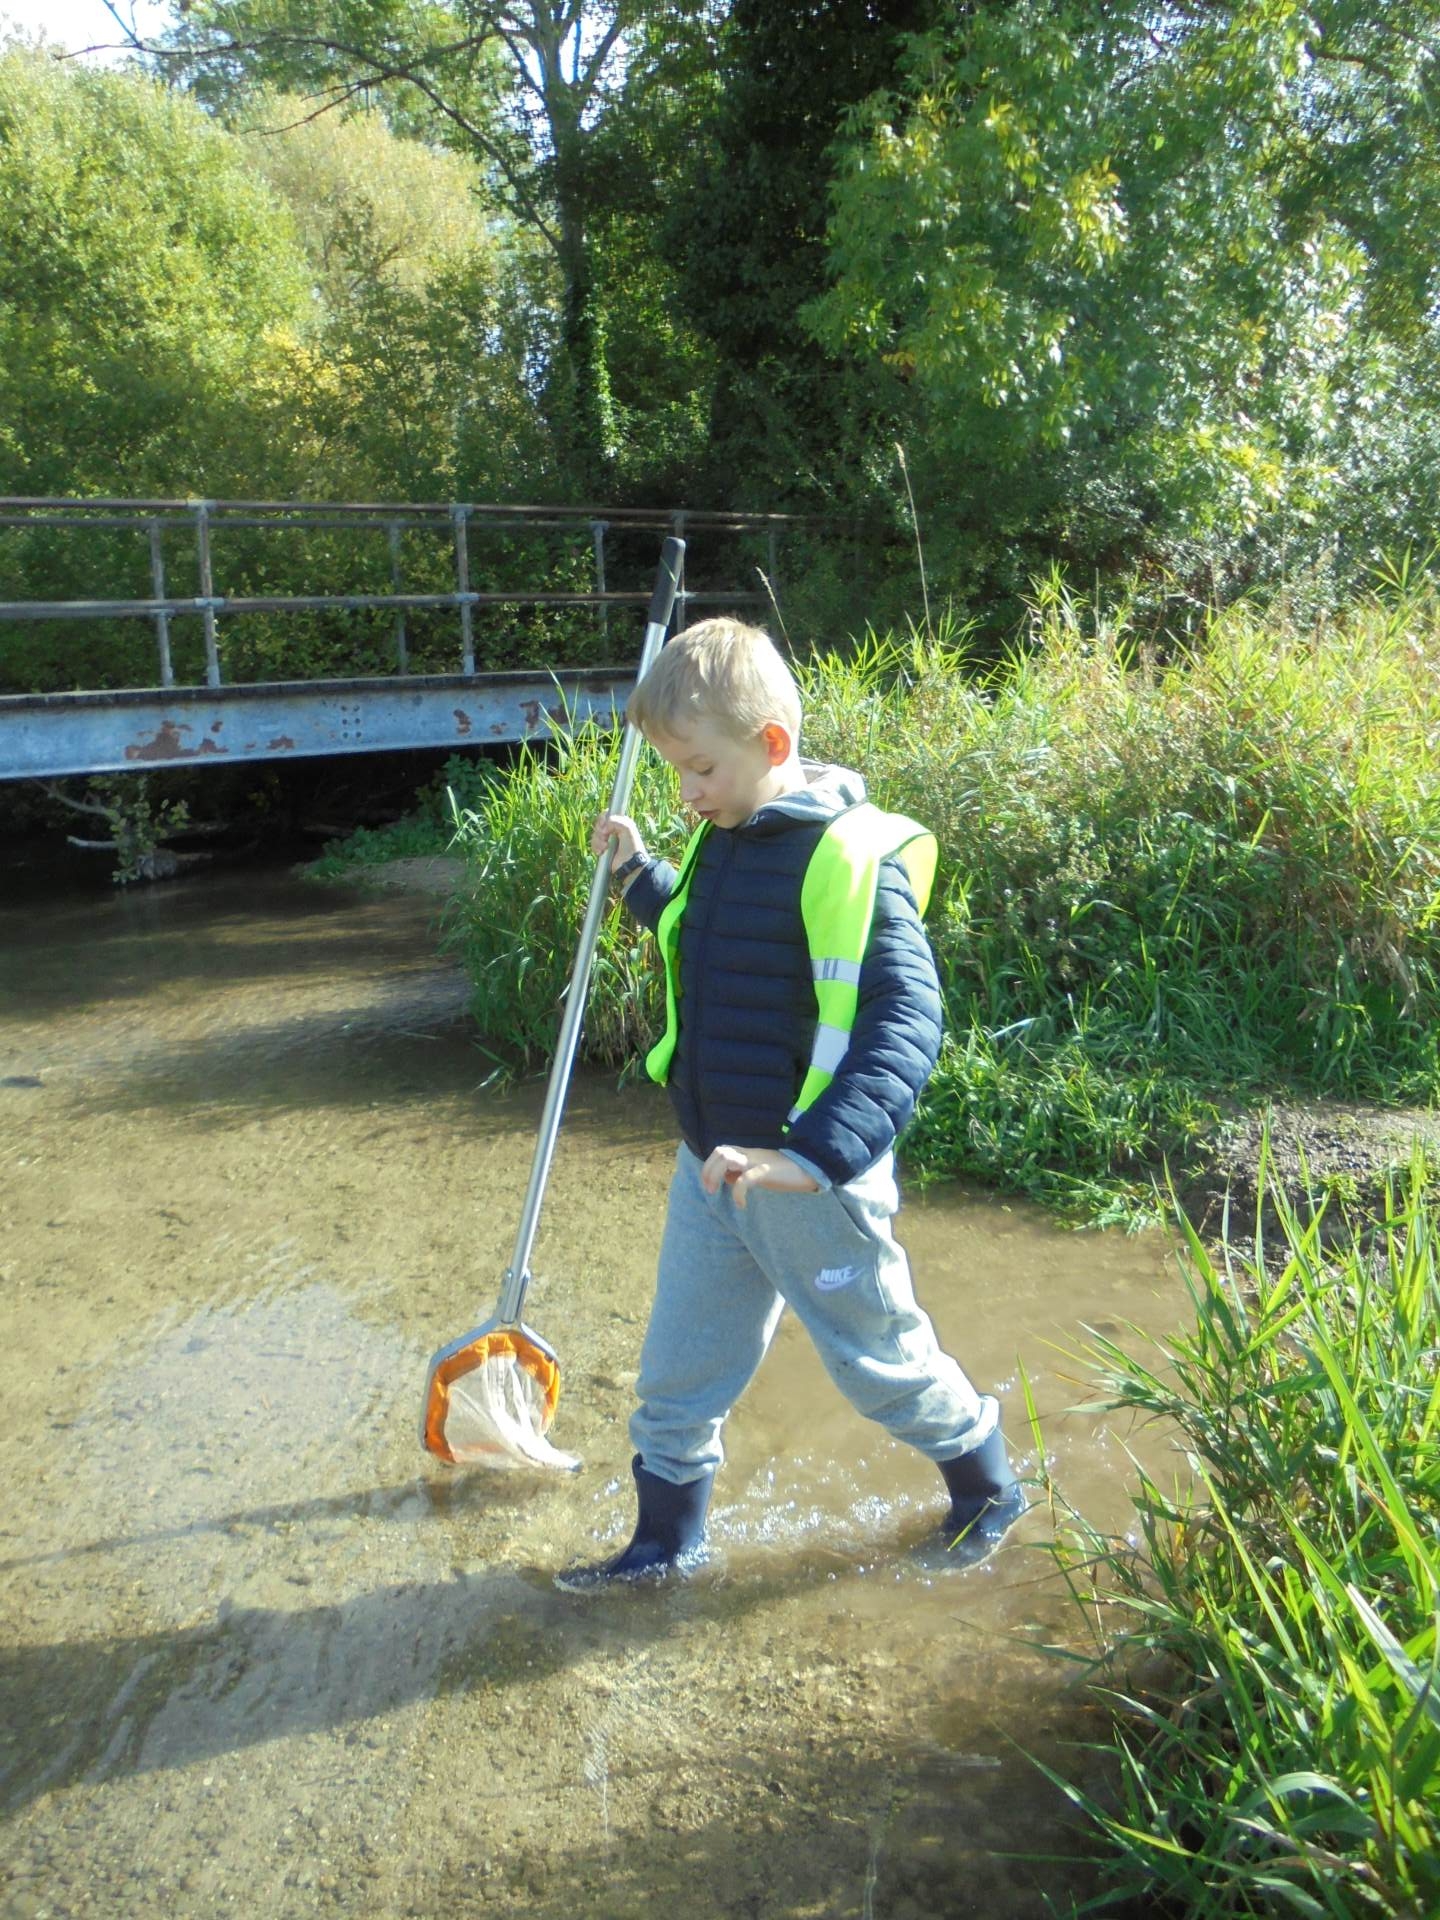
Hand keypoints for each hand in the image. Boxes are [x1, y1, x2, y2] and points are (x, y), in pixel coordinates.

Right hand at [591, 810, 644, 864]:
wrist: (629, 864)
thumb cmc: (631, 846)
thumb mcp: (628, 828)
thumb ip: (616, 821)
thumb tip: (603, 827)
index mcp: (620, 823)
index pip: (606, 815)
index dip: (602, 819)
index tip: (604, 824)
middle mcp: (613, 830)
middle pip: (598, 825)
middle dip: (600, 831)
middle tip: (605, 837)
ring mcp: (607, 840)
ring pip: (594, 835)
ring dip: (598, 841)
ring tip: (605, 847)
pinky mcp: (602, 849)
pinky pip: (593, 844)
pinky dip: (595, 847)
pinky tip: (601, 852)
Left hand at [700, 1145, 819, 1209]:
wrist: (808, 1168)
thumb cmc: (784, 1172)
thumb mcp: (759, 1170)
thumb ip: (743, 1172)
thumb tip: (727, 1178)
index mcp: (748, 1153)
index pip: (720, 1150)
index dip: (709, 1165)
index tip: (709, 1184)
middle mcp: (749, 1154)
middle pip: (720, 1151)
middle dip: (708, 1170)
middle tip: (710, 1190)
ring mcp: (757, 1161)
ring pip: (727, 1158)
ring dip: (715, 1175)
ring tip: (716, 1192)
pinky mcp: (765, 1171)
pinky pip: (745, 1179)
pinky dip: (737, 1192)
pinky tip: (741, 1204)